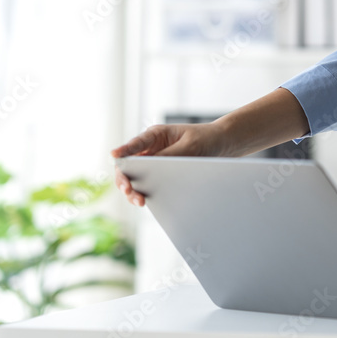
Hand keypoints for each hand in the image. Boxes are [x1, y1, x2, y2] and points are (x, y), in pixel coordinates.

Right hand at [111, 123, 226, 205]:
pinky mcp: (161, 176)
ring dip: (132, 190)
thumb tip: (151, 167)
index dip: (123, 150)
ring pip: (135, 178)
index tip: (114, 155)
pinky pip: (147, 186)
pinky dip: (143, 194)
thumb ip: (170, 155)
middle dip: (125, 178)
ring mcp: (154, 164)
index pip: (135, 143)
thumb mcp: (190, 145)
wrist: (222, 144)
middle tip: (127, 188)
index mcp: (155, 135)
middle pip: (128, 165)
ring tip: (138, 200)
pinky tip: (145, 201)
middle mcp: (150, 150)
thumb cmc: (205, 138)